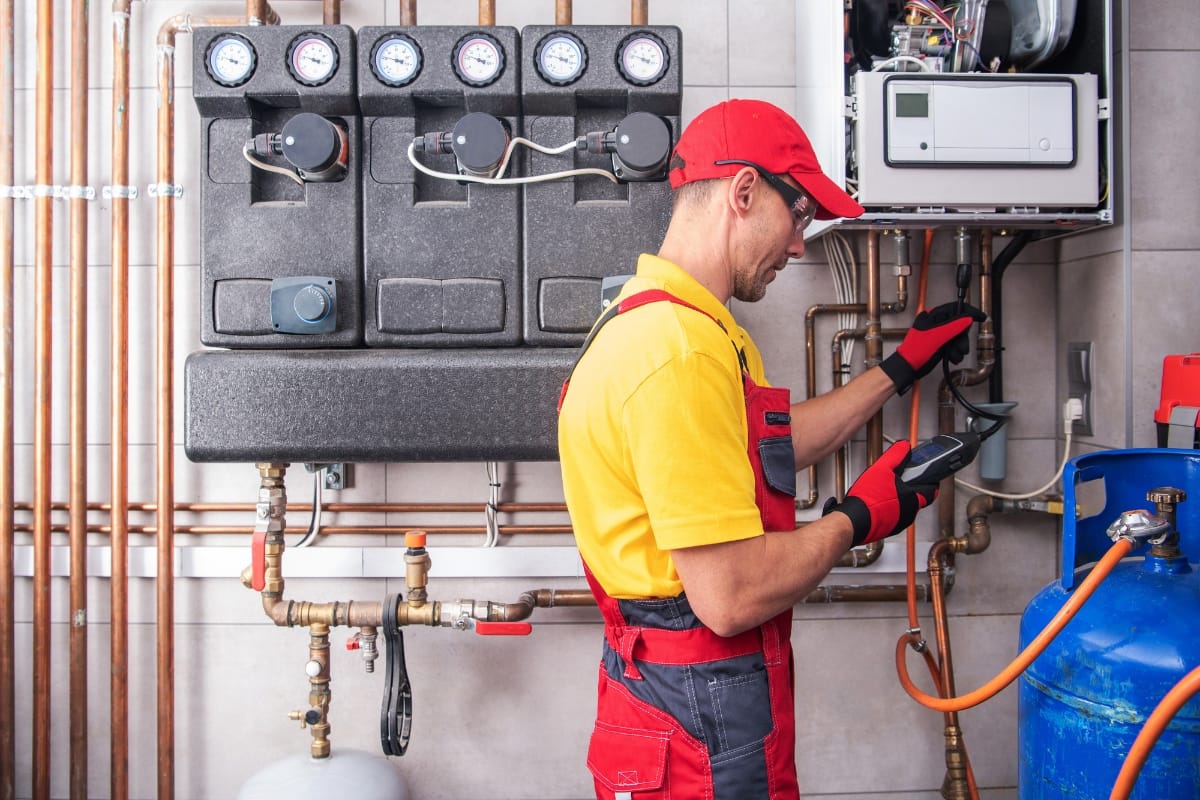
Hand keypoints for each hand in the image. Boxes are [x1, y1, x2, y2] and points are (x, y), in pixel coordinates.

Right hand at [821, 441, 936, 545]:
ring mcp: (898, 523)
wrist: (853, 520)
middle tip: (897, 481)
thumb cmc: (868, 499)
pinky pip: (892, 517)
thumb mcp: (881, 468)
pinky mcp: (887, 529)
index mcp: (913, 499)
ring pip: (904, 509)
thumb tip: (904, 446)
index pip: (931, 490)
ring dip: (897, 500)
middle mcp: (909, 513)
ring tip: (882, 491)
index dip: (929, 481)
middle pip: (917, 499)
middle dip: (909, 489)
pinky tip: (875, 502)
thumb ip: (896, 455)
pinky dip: (887, 509)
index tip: (925, 476)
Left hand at [881, 301, 985, 393]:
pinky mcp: (941, 344)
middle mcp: (936, 323)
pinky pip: (955, 345)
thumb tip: (967, 318)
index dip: (969, 312)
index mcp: (932, 316)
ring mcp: (939, 334)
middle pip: (960, 324)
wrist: (910, 367)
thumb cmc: (915, 351)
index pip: (955, 308)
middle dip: (962, 338)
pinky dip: (956, 352)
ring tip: (953, 355)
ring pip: (958, 336)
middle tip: (960, 347)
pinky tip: (952, 358)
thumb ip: (953, 326)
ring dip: (959, 347)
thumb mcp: (937, 336)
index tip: (980, 317)